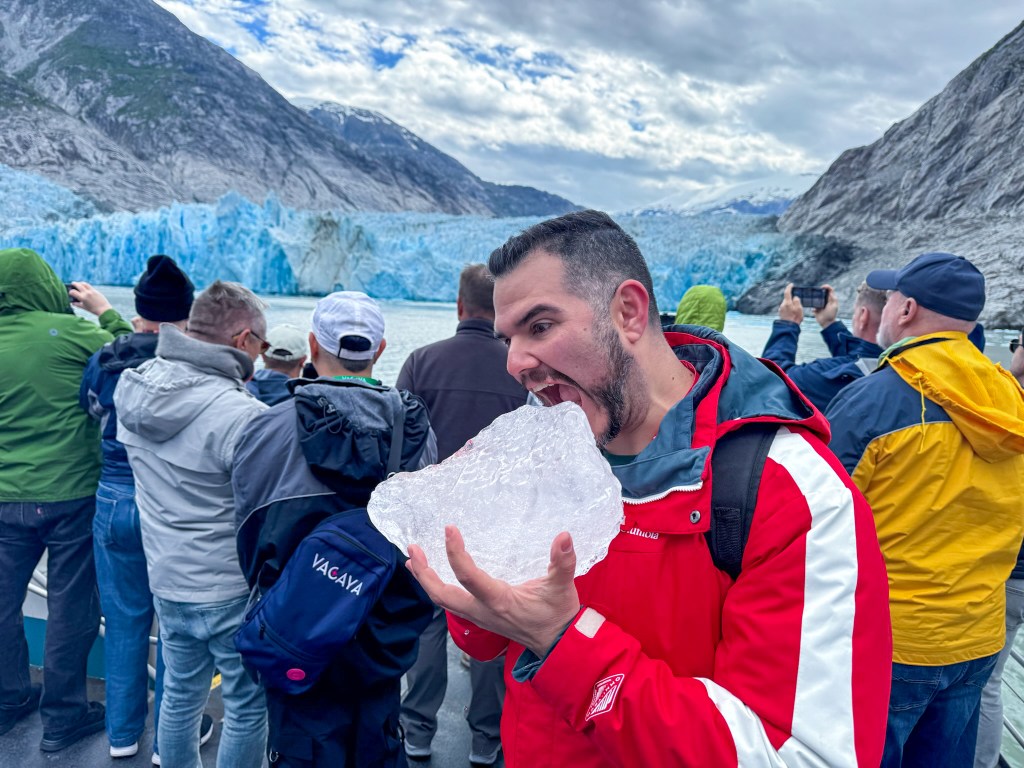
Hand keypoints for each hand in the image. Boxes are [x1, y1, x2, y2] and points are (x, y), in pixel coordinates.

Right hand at [68, 281, 112, 316]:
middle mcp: (86, 293)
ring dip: (80, 283)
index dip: (70, 292)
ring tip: (78, 284)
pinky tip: (84, 287)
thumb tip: (72, 302)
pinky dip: (85, 285)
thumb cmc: (93, 310)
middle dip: (74, 284)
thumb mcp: (83, 307)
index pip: (73, 292)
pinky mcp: (96, 291)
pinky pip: (89, 286)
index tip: (70, 293)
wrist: (104, 309)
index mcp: (82, 298)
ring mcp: (91, 291)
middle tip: (72, 284)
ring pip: (84, 283)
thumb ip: (77, 304)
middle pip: (78, 285)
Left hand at [407, 526, 581, 656]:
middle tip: (413, 549)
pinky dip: (437, 588)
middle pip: (441, 595)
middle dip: (424, 573)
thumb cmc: (557, 614)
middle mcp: (482, 611)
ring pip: (443, 601)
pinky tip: (432, 577)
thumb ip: (563, 562)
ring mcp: (478, 616)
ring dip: (426, 581)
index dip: (455, 553)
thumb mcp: (562, 587)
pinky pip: (451, 603)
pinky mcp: (479, 617)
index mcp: (498, 601)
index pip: (468, 577)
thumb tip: (564, 536)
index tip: (449, 529)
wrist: (557, 644)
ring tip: (413, 560)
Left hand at [778, 283, 802, 323]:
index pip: (787, 292)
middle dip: (791, 299)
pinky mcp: (781, 313)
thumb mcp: (799, 309)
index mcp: (787, 303)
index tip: (791, 285)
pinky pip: (785, 308)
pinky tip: (792, 314)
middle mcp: (782, 305)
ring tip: (796, 311)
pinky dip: (789, 309)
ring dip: (791, 305)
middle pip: (787, 299)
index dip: (789, 287)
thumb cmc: (795, 318)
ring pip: (786, 304)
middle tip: (797, 303)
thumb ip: (797, 301)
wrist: (788, 328)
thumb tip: (795, 297)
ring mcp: (781, 309)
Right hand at [814, 284, 838, 327]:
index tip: (822, 287)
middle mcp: (825, 301)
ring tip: (812, 297)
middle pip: (822, 293)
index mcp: (831, 299)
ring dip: (814, 297)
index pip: (829, 290)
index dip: (826, 287)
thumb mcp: (834, 306)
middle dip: (819, 291)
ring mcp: (820, 305)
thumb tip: (830, 291)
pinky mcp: (816, 309)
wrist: (826, 323)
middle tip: (816, 291)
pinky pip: (812, 305)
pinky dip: (811, 305)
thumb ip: (833, 298)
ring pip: (816, 298)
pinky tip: (812, 307)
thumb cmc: (831, 314)